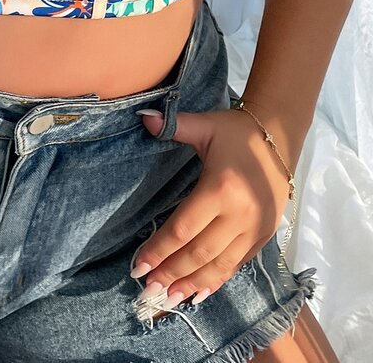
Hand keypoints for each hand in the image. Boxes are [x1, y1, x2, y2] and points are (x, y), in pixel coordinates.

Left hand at [130, 105, 291, 307]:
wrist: (280, 137)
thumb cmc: (236, 131)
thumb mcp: (206, 125)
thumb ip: (175, 126)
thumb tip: (144, 119)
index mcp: (221, 188)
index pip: (184, 228)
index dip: (159, 249)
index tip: (138, 265)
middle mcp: (240, 214)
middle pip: (200, 253)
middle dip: (171, 273)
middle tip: (147, 288)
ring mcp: (255, 228)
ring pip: (220, 265)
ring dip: (193, 284)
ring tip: (168, 298)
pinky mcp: (264, 235)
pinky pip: (238, 264)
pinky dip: (217, 280)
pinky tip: (199, 292)